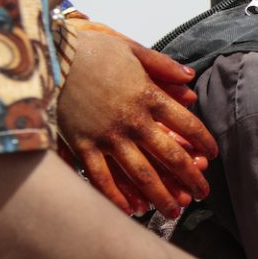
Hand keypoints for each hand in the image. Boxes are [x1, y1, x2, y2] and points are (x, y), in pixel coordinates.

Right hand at [56, 21, 216, 217]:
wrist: (46, 54)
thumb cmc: (88, 48)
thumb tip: (191, 78)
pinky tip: (130, 210)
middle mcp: (132, 120)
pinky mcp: (82, 145)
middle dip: (190, 176)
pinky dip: (117, 196)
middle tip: (204, 193)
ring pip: (141, 173)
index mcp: (148, 96)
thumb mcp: (129, 48)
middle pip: (170, 155)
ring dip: (161, 195)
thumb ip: (161, 65)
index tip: (211, 154)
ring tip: (175, 211)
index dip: (203, 140)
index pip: (186, 124)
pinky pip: (102, 177)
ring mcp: (107, 136)